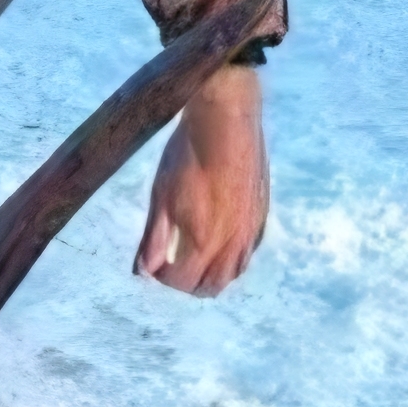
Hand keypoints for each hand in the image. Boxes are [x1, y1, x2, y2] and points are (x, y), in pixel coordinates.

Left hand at [135, 66, 266, 296]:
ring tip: (195, 257)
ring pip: (234, 273)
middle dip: (188, 284)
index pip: (182, 282)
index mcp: (203, 241)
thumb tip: (145, 270)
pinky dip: (232, 258)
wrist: (227, 120)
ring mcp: (251, 230)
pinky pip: (249, 252)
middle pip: (212, 286)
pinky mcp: (262, 215)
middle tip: (172, 267)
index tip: (154, 265)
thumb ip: (154, 238)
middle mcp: (232, 243)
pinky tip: (219, 241)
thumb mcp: (161, 196)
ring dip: (213, 274)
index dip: (164, 279)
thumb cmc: (188, 155)